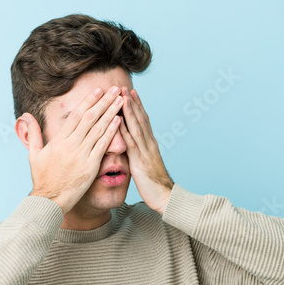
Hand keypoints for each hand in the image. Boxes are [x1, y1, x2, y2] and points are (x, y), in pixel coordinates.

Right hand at [23, 85, 123, 213]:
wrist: (49, 199)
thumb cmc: (42, 178)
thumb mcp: (34, 154)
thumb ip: (33, 133)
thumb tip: (26, 116)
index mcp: (59, 140)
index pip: (76, 116)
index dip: (89, 101)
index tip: (98, 91)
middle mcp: (71, 145)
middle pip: (90, 118)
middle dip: (104, 102)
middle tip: (114, 89)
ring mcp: (81, 155)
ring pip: (99, 129)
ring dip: (111, 113)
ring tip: (120, 100)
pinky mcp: (90, 166)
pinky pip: (103, 146)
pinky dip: (111, 132)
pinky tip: (119, 121)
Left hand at [118, 88, 173, 213]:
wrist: (165, 198)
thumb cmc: (154, 185)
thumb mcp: (145, 166)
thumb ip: (138, 155)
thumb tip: (129, 149)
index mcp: (150, 145)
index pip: (143, 121)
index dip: (136, 106)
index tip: (129, 93)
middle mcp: (149, 144)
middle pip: (140, 119)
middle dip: (132, 102)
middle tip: (123, 86)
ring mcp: (146, 151)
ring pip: (136, 126)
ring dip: (128, 110)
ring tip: (121, 95)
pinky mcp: (140, 160)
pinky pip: (131, 142)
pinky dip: (124, 129)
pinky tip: (118, 120)